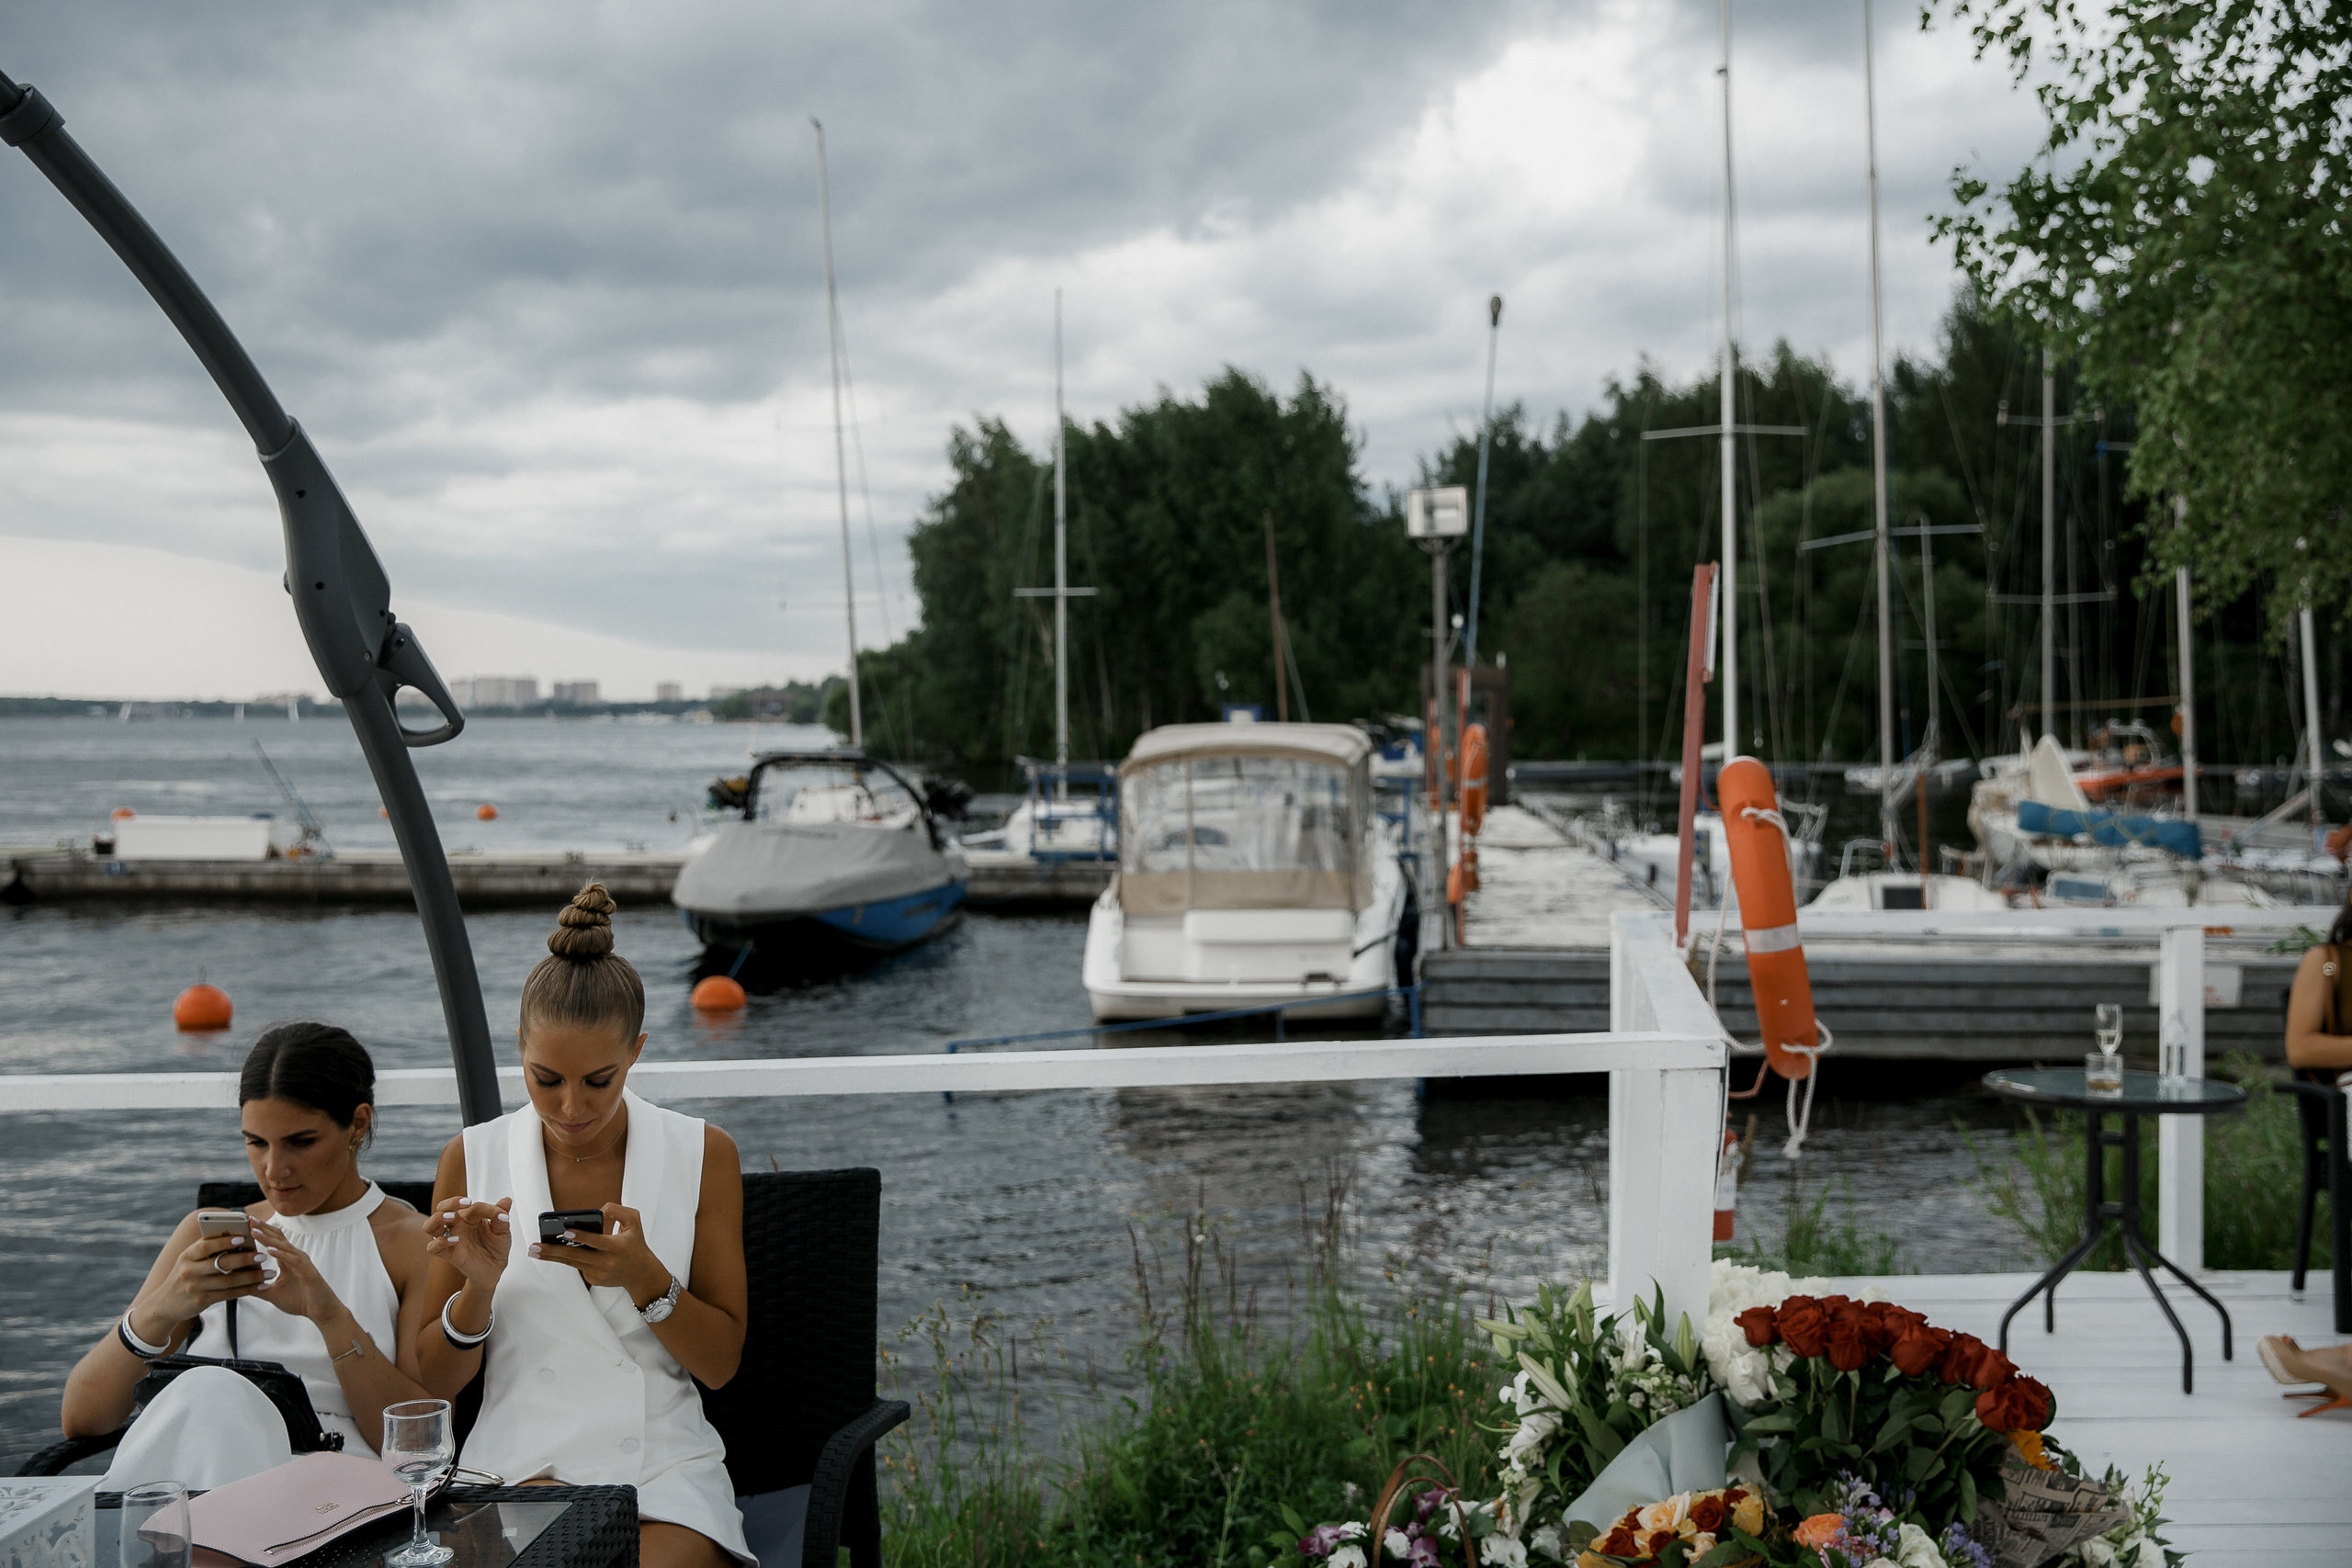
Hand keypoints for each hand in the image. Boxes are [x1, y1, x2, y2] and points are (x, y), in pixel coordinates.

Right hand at [133, 1232, 265, 1340]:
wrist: (164, 1305)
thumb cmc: (184, 1276)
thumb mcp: (189, 1260)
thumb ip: (207, 1250)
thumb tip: (239, 1237)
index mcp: (187, 1255)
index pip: (206, 1245)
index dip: (224, 1241)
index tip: (243, 1237)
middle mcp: (190, 1270)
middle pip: (221, 1263)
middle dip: (245, 1259)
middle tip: (263, 1255)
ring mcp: (195, 1286)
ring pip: (229, 1280)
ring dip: (252, 1277)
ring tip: (270, 1272)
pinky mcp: (202, 1301)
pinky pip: (229, 1294)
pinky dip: (247, 1290)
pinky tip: (261, 1286)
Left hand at [249, 1221, 341, 1323]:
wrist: (321, 1311)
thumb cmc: (300, 1300)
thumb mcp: (273, 1294)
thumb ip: (258, 1287)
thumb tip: (240, 1285)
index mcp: (287, 1260)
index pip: (273, 1241)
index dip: (262, 1231)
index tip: (247, 1224)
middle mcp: (295, 1257)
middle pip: (278, 1238)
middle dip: (263, 1228)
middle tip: (249, 1219)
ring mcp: (302, 1263)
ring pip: (284, 1247)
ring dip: (268, 1239)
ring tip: (255, 1231)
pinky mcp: (307, 1271)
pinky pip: (293, 1260)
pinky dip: (281, 1254)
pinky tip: (269, 1250)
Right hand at [425, 1196, 512, 1290]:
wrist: (495, 1268)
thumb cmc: (496, 1247)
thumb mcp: (503, 1231)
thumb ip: (501, 1216)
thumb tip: (506, 1200)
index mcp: (469, 1216)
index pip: (469, 1205)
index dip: (483, 1207)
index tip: (498, 1213)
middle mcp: (457, 1225)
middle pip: (441, 1208)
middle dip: (450, 1203)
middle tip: (465, 1203)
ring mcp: (451, 1239)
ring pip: (430, 1225)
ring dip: (438, 1218)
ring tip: (453, 1217)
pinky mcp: (449, 1254)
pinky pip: (433, 1247)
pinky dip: (440, 1242)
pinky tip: (454, 1241)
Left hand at [529, 1203, 671, 1308]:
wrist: (640, 1272)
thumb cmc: (635, 1243)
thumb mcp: (634, 1221)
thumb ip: (617, 1211)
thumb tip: (596, 1212)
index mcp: (618, 1247)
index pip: (597, 1241)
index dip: (581, 1236)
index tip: (566, 1231)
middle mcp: (607, 1262)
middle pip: (576, 1256)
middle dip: (554, 1251)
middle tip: (535, 1246)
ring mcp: (599, 1273)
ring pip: (571, 1262)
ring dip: (552, 1256)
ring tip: (534, 1251)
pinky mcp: (593, 1279)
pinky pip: (577, 1266)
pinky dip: (568, 1258)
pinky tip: (554, 1253)